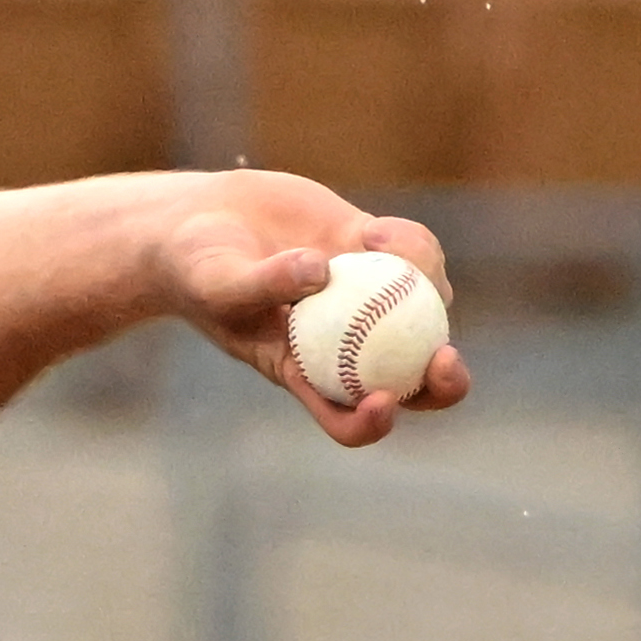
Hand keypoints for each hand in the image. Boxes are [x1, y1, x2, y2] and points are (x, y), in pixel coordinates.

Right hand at [160, 173, 469, 448]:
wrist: (200, 219)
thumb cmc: (195, 266)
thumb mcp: (217, 279)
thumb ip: (263, 281)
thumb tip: (321, 272)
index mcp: (303, 371)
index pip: (345, 416)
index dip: (372, 421)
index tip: (381, 400)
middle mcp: (344, 343)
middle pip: (409, 379)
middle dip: (441, 383)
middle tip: (446, 359)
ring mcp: (365, 298)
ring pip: (423, 310)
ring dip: (424, 282)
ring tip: (378, 241)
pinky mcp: (370, 251)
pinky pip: (413, 256)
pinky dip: (408, 243)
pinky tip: (373, 228)